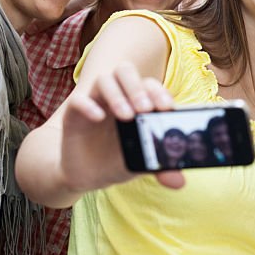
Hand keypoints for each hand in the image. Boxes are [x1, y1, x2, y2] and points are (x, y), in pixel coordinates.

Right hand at [59, 61, 183, 192]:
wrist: (86, 176)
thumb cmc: (118, 161)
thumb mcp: (140, 163)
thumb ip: (161, 168)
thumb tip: (180, 182)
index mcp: (136, 101)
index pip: (149, 84)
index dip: (159, 92)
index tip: (166, 108)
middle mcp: (116, 96)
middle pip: (125, 71)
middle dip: (137, 87)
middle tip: (145, 108)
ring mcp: (94, 102)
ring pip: (104, 80)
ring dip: (117, 95)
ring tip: (126, 116)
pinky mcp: (74, 114)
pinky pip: (78, 99)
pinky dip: (88, 105)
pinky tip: (98, 117)